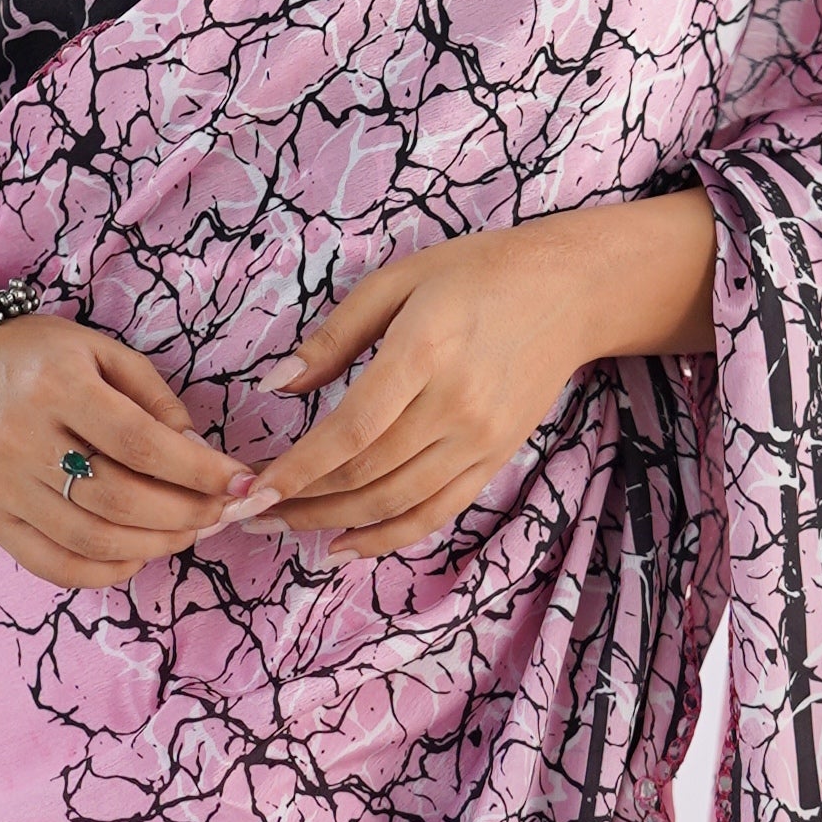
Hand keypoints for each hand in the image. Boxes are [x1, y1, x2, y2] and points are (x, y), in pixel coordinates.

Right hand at [0, 303, 266, 589]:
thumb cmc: (41, 356)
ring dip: (156, 545)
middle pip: (120, 499)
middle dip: (186, 513)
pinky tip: (138, 554)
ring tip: (189, 532)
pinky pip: (55, 565)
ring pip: (92, 539)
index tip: (241, 481)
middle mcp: (23, 440)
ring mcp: (4, 487)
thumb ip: (154, 398)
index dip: (199, 471)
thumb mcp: (101, 351)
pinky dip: (105, 572)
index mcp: (55, 386)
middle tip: (221, 512)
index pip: (141, 444)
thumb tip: (199, 452)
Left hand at [261, 199, 714, 554]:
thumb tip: (274, 384)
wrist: (571, 292)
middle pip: (366, 475)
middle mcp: (455, 406)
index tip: (253, 490)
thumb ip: (334, 336)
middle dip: (301, 501)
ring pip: (395, 503)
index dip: (299, 469)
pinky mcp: (494, 458)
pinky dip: (387, 539)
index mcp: (424, 352)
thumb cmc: (477, 274)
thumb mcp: (398, 280)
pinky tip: (343, 548)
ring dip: (333, 524)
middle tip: (250, 510)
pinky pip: (435, 513)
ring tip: (284, 527)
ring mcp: (479, 439)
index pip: (351, 430)